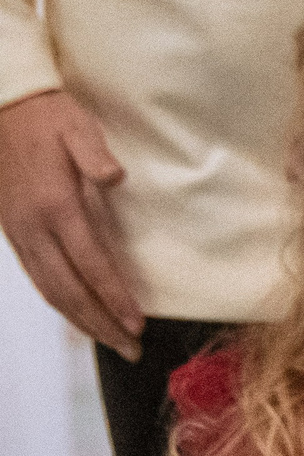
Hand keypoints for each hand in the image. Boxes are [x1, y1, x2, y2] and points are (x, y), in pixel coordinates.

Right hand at [0, 90, 141, 358]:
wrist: (4, 107)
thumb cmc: (49, 117)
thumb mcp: (77, 127)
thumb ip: (95, 154)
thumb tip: (115, 178)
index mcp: (55, 206)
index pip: (90, 264)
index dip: (113, 296)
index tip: (137, 322)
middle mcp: (34, 227)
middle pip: (68, 290)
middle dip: (100, 323)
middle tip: (131, 349)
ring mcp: (20, 232)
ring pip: (50, 289)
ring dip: (81, 320)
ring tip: (112, 342)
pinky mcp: (14, 231)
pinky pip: (38, 277)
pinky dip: (60, 302)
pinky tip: (79, 313)